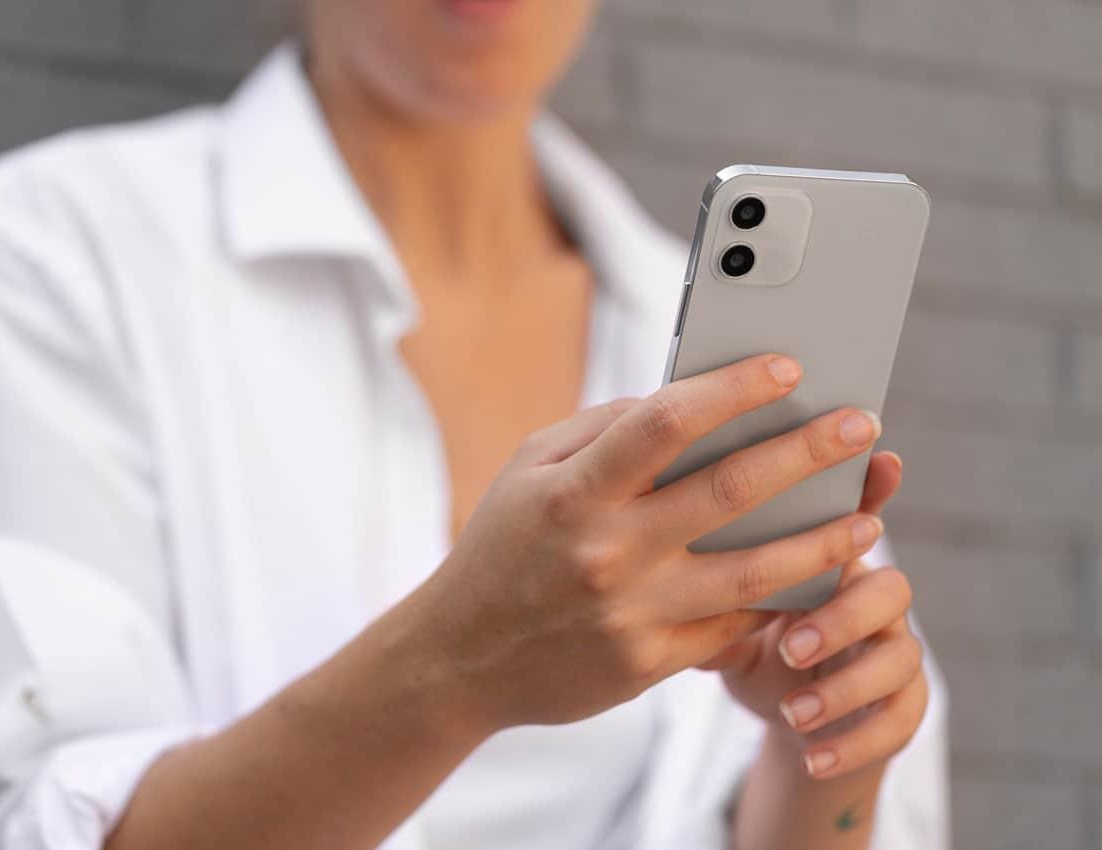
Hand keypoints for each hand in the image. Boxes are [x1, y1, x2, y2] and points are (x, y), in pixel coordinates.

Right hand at [409, 354, 884, 732]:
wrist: (459, 659)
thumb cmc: (498, 550)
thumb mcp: (527, 470)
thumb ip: (600, 429)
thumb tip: (682, 400)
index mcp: (574, 490)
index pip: (668, 421)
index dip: (734, 388)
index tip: (787, 368)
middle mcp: (608, 549)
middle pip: (731, 490)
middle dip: (808, 451)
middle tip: (861, 426)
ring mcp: (633, 612)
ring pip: (755, 569)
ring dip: (823, 538)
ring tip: (868, 516)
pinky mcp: (649, 663)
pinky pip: (733, 624)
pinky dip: (781, 599)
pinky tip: (816, 577)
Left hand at [700, 453, 928, 779]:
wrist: (793, 709)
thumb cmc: (747, 632)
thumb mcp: (719, 600)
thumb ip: (701, 570)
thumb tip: (648, 539)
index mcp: (830, 557)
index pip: (854, 520)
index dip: (871, 494)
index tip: (878, 468)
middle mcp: (871, 596)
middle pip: (884, 590)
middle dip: (840, 617)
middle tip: (791, 644)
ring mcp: (894, 650)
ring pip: (899, 659)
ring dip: (845, 686)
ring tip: (795, 712)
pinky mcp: (903, 706)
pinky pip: (899, 722)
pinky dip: (853, 744)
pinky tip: (812, 755)